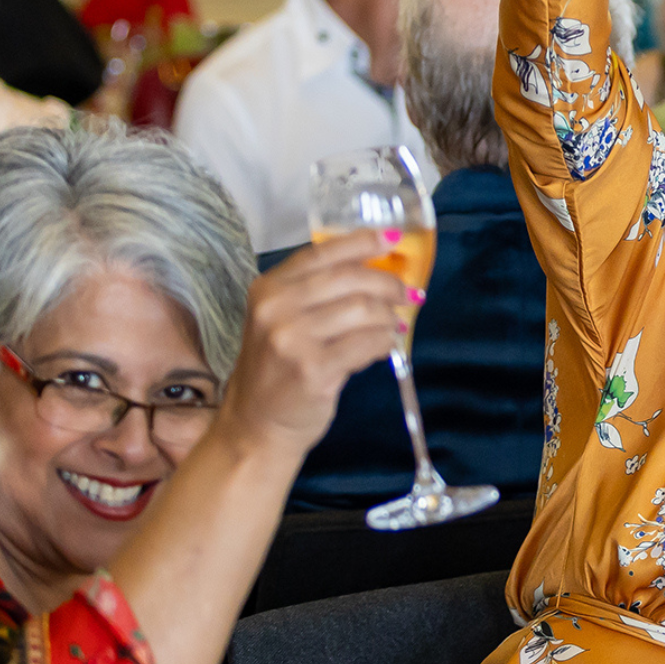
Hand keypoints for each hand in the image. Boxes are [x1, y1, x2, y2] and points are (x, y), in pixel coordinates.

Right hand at [215, 233, 408, 457]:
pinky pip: (368, 343)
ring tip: (392, 325)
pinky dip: (384, 342)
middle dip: (389, 283)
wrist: (256, 425)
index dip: (362, 241)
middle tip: (407, 294)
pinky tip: (384, 346)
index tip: (392, 238)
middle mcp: (275, 309)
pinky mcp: (314, 369)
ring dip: (388, 316)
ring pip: (364, 309)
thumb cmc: (278, 369)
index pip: (322, 253)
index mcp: (267, 289)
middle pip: (350, 278)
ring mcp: (292, 339)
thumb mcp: (282, 320)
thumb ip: (317, 292)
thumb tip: (380, 267)